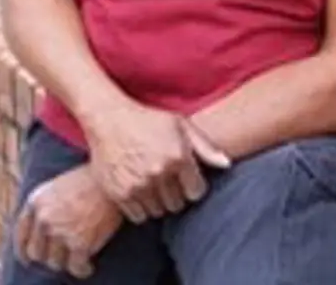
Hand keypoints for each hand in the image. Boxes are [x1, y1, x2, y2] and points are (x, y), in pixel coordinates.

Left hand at [14, 164, 122, 278]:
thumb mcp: (59, 186)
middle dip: (50, 255)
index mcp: (36, 201)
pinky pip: (76, 268)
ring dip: (67, 261)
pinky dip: (83, 269)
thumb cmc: (91, 180)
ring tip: (79, 257)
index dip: (24, 251)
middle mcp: (44, 218)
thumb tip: (40, 235)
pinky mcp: (80, 243)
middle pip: (37, 253)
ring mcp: (61, 231)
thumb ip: (45, 208)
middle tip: (64, 254)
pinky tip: (88, 266)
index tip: (30, 259)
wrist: (115, 177)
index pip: (21, 236)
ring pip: (55, 263)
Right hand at [84, 103, 230, 223]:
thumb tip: (226, 165)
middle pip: (178, 204)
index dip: (192, 185)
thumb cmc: (148, 119)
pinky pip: (139, 216)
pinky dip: (141, 208)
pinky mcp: (120, 194)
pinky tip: (140, 189)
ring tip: (153, 183)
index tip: (185, 177)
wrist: (109, 118)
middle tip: (167, 180)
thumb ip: (206, 147)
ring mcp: (138, 185)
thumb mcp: (180, 124)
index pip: (196, 192)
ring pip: (159, 212)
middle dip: (176, 194)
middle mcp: (159, 172)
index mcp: (178, 156)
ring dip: (158, 202)